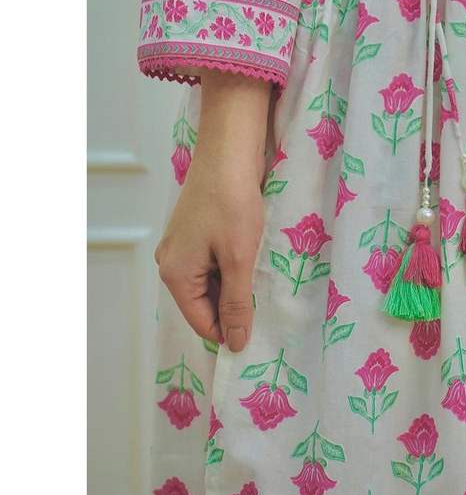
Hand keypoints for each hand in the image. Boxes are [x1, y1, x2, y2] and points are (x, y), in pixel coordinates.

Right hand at [154, 72, 272, 351]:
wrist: (228, 150)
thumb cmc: (232, 203)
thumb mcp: (238, 258)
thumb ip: (236, 303)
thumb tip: (235, 344)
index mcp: (175, 274)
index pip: (201, 322)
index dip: (230, 331)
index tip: (261, 332)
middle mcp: (170, 261)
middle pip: (204, 302)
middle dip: (233, 305)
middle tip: (266, 303)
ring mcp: (181, 244)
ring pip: (210, 281)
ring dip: (235, 283)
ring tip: (262, 278)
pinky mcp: (194, 228)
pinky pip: (211, 260)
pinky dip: (231, 264)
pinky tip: (252, 256)